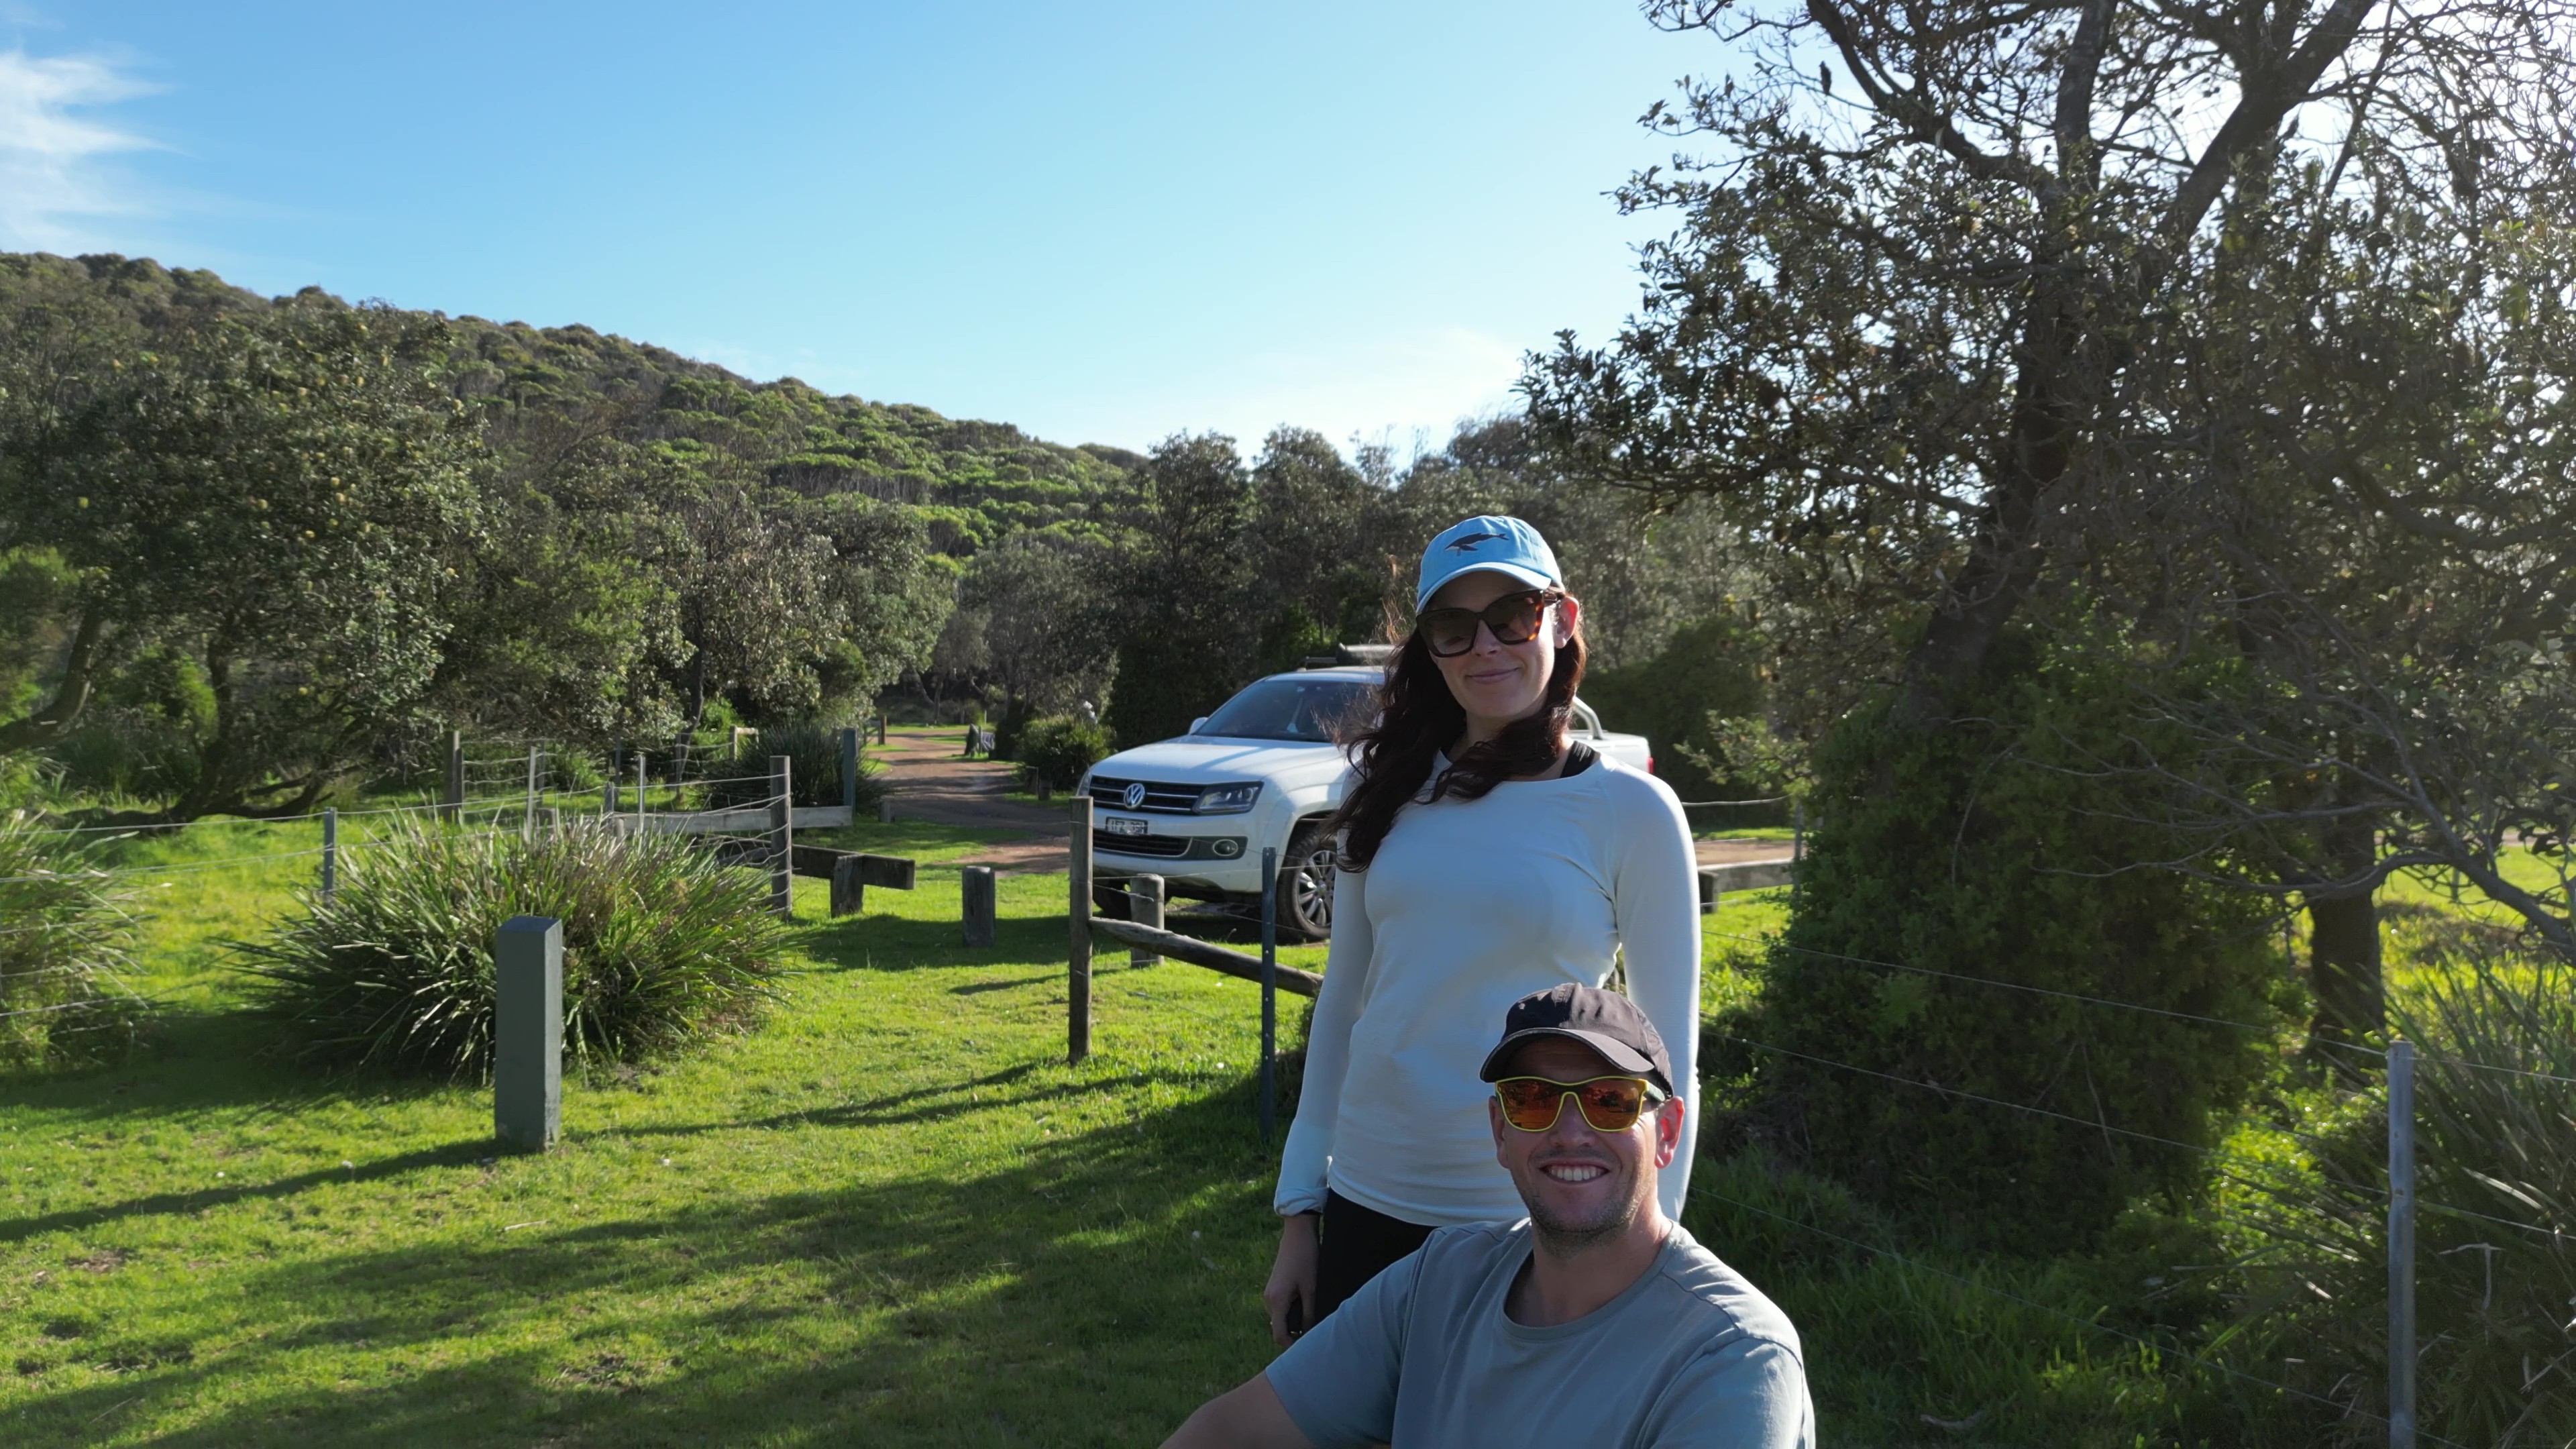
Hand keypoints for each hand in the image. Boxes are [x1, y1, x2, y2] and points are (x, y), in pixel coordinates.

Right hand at [1263, 1212, 1318, 1347]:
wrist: (1297, 1234)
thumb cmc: (1306, 1259)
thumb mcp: (1311, 1288)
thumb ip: (1309, 1313)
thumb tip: (1310, 1334)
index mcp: (1276, 1301)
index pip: (1279, 1335)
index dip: (1291, 1346)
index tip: (1307, 1347)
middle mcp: (1268, 1299)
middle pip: (1279, 1328)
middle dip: (1295, 1333)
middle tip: (1315, 1332)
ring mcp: (1269, 1292)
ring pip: (1280, 1318)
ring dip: (1294, 1321)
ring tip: (1313, 1317)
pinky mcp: (1273, 1287)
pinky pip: (1280, 1307)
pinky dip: (1291, 1311)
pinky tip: (1306, 1304)